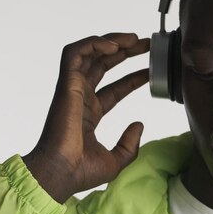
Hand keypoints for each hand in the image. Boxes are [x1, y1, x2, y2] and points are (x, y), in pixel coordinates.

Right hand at [22, 33, 149, 202]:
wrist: (61, 174)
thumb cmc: (81, 171)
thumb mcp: (116, 160)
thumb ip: (129, 144)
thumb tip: (139, 125)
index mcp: (90, 113)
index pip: (115, 88)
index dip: (133, 77)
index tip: (150, 70)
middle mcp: (81, 97)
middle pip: (103, 65)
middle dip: (125, 51)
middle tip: (145, 44)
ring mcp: (73, 89)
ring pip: (89, 53)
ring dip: (111, 42)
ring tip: (133, 39)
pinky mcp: (67, 84)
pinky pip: (75, 54)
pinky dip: (93, 44)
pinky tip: (114, 46)